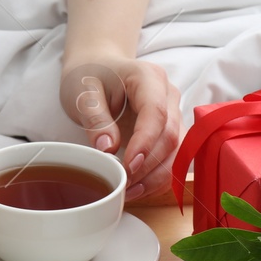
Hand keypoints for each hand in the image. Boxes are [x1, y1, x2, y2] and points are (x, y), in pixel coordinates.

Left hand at [60, 54, 181, 200]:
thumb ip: (96, 119)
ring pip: (178, 150)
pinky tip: (139, 188)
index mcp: (148, 78)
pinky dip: (159, 177)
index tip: (128, 165)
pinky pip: (174, 157)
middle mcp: (168, 94)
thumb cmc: (90, 77)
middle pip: (170, 135)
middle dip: (148, 165)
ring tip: (129, 191)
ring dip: (157, 176)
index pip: (156, 113)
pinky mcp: (171, 130)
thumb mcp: (83, 94)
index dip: (145, 142)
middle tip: (123, 183)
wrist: (98, 68)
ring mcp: (174, 113)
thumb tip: (108, 148)